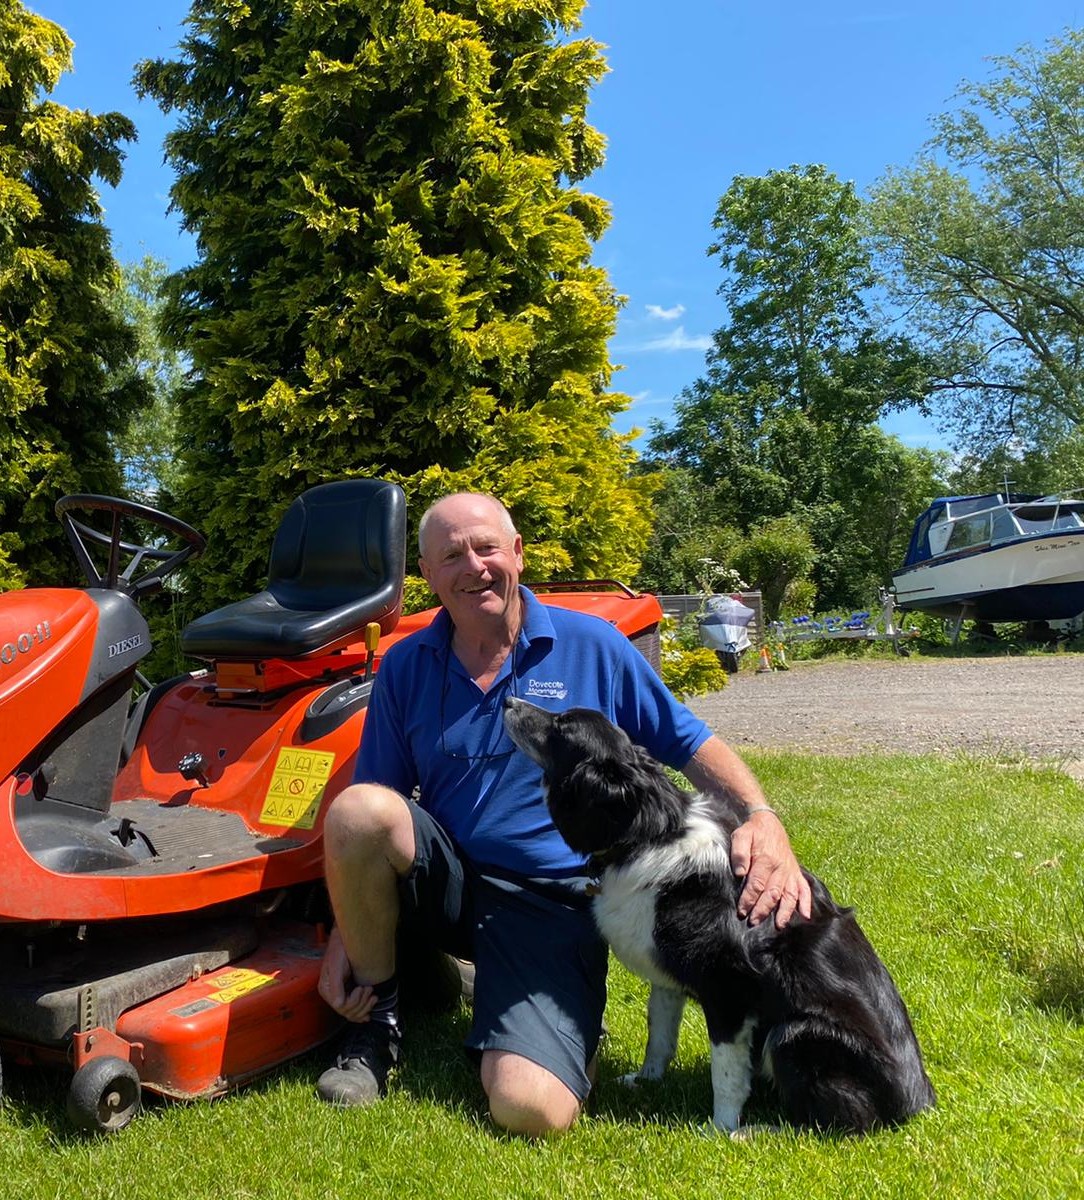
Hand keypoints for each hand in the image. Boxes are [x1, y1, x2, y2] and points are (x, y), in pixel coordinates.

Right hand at [318, 926, 377, 1021]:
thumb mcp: (337, 966)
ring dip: (364, 1007)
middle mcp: (332, 994)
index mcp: (326, 989)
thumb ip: (336, 985)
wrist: (345, 939)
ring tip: (372, 996)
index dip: (354, 1002)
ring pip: (351, 1012)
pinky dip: (361, 1012)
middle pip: (347, 1011)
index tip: (363, 988)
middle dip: (361, 1004)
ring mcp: (340, 994)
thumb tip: (339, 1004)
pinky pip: (353, 1009)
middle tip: (370, 990)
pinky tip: (368, 1014)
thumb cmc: (339, 950)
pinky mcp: (347, 992)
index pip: (341, 1007)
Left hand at [730, 811, 811, 928]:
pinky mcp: (796, 871)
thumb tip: (740, 873)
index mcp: (766, 859)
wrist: (769, 821)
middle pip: (773, 893)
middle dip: (763, 910)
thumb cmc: (753, 831)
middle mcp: (781, 867)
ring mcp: (790, 871)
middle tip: (754, 922)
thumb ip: (739, 853)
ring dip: (785, 911)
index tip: (742, 911)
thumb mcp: (741, 835)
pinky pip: (804, 888)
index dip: (749, 899)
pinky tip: (805, 915)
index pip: (757, 884)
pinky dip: (806, 901)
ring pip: (789, 894)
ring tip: (779, 925)